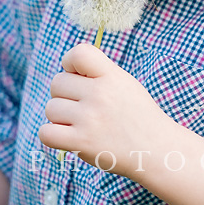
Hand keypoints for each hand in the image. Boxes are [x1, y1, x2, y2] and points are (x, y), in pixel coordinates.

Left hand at [38, 43, 172, 177]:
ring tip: (81, 124)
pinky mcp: (82, 142)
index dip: (69, 63)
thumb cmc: (137, 115)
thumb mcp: (125, 84)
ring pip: (51, 109)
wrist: (157, 150)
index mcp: (111, 76)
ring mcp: (90, 118)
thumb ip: (98, 73)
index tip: (77, 76)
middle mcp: (100, 93)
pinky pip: (46, 133)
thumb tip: (67, 69)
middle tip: (83, 107)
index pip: (78, 53)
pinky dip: (52, 136)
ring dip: (60, 118)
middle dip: (65, 95)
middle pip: (57, 83)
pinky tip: (67, 137)